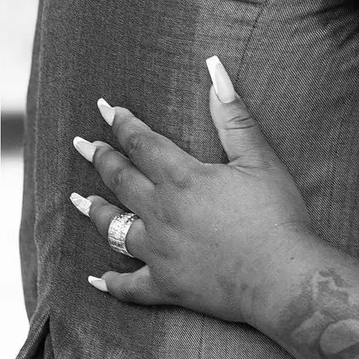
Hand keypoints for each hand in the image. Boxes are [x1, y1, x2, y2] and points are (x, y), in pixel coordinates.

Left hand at [70, 58, 311, 328]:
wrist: (280, 276)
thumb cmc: (276, 213)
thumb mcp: (258, 157)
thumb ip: (233, 115)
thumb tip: (215, 72)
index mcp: (183, 178)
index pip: (143, 143)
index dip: (124, 124)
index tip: (106, 109)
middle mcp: (161, 212)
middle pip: (121, 180)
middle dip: (101, 158)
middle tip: (81, 144)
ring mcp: (159, 252)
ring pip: (115, 228)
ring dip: (95, 211)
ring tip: (78, 199)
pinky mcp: (166, 286)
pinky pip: (129, 286)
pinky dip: (110, 283)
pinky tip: (96, 280)